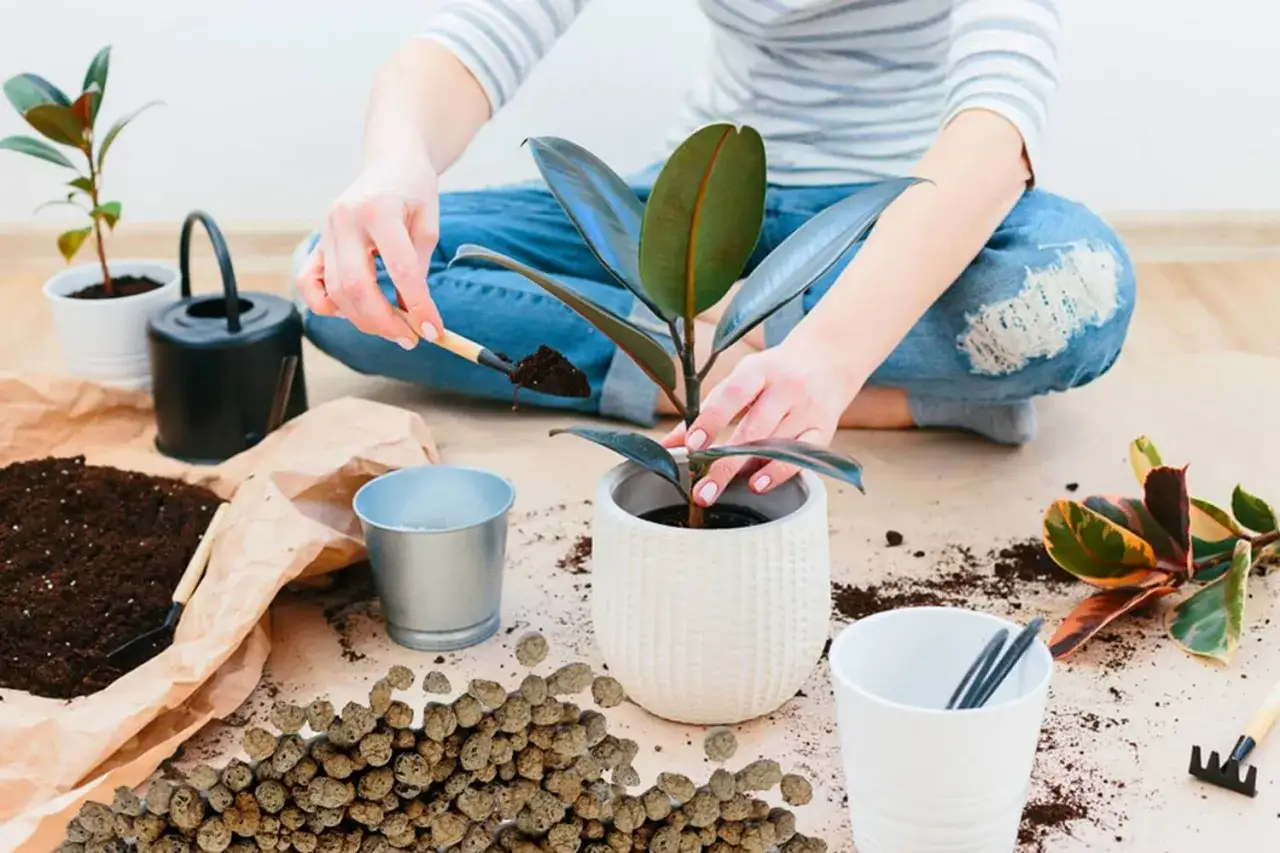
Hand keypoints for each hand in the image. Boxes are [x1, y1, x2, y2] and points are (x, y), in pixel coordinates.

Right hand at [295, 153, 443, 347]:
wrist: (391, 162)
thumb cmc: (414, 190)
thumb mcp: (427, 223)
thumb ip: (418, 266)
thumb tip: (412, 313)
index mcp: (379, 209)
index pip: (400, 269)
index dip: (418, 306)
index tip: (434, 330)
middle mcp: (345, 219)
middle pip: (355, 286)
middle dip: (384, 322)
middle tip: (410, 338)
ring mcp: (326, 231)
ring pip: (333, 291)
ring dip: (363, 319)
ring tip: (392, 328)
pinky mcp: (317, 241)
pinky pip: (308, 282)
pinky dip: (326, 304)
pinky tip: (351, 312)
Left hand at [661, 341, 862, 505]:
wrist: (828, 359)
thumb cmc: (774, 372)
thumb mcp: (741, 379)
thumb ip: (707, 410)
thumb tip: (667, 444)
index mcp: (759, 371)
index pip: (734, 395)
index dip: (712, 420)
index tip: (692, 445)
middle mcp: (786, 389)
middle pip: (754, 429)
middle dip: (724, 462)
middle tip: (700, 490)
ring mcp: (807, 410)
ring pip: (776, 445)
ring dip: (746, 468)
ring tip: (718, 490)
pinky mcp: (824, 429)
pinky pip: (802, 456)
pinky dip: (780, 472)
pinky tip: (758, 484)